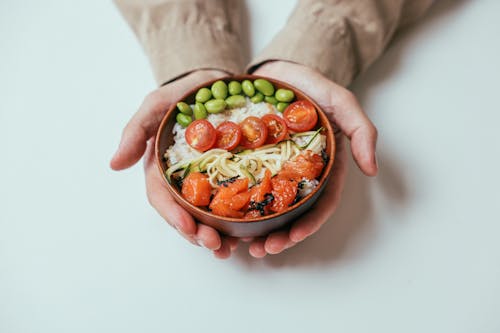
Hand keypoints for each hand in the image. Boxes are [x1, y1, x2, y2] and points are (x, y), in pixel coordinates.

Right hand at [110, 70, 237, 258]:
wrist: (216, 84)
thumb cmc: (183, 94)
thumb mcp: (157, 104)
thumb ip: (136, 130)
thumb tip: (114, 164)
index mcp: (162, 169)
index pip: (161, 198)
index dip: (172, 215)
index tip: (187, 228)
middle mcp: (182, 180)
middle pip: (185, 214)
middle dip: (197, 233)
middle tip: (215, 245)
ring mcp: (207, 181)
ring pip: (207, 216)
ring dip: (216, 236)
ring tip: (230, 248)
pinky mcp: (230, 178)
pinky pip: (231, 204)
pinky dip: (236, 221)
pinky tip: (247, 233)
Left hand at [247, 61, 377, 257]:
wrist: (278, 70)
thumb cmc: (312, 86)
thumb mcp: (342, 102)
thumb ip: (361, 131)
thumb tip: (371, 170)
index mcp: (322, 168)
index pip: (320, 204)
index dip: (308, 225)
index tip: (291, 238)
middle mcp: (298, 173)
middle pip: (292, 213)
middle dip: (280, 236)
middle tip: (262, 250)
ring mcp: (272, 168)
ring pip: (266, 206)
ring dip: (256, 230)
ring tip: (241, 244)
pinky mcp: (249, 161)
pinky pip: (242, 186)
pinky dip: (237, 205)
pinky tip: (225, 218)